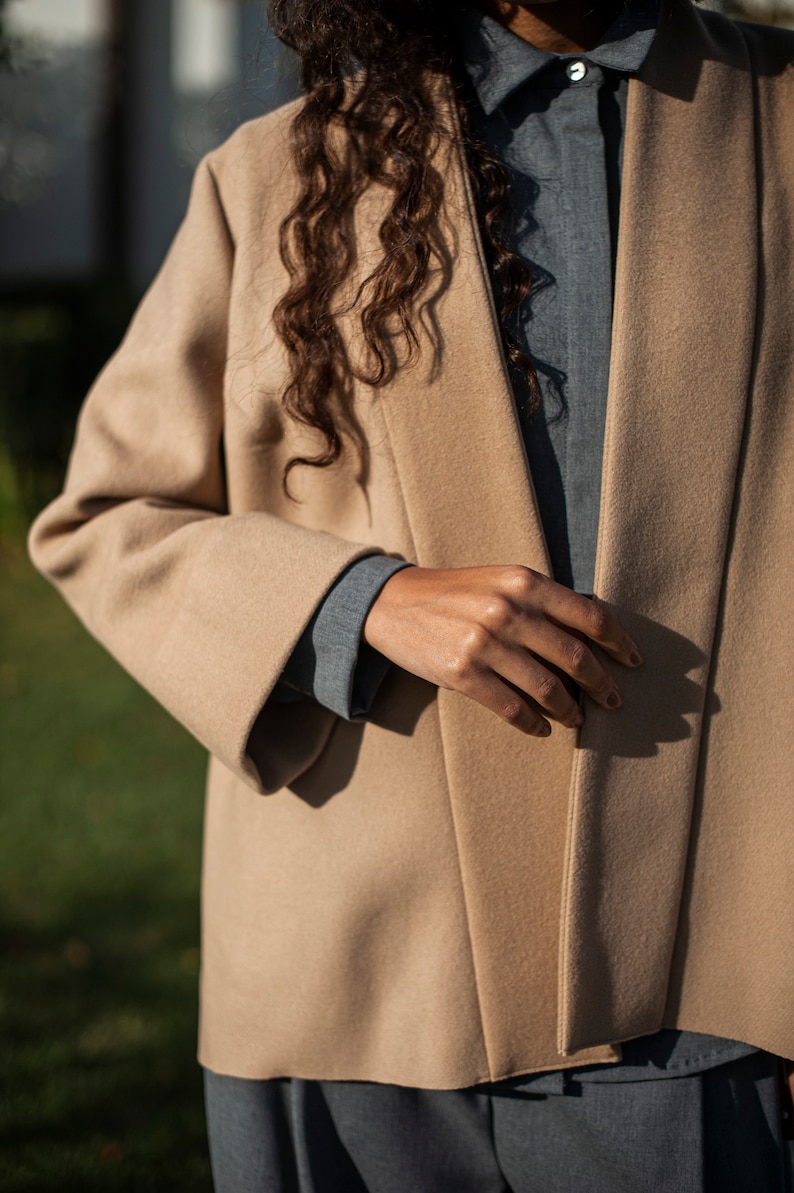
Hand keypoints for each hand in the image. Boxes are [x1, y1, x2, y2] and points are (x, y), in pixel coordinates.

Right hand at [363, 565, 641, 737]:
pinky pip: (511, 707)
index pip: (589, 616)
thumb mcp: (501, 580)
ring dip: (570, 709)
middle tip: (613, 700)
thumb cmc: (456, 593)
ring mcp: (484, 643)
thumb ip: (541, 599)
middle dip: (601, 683)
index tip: (633, 662)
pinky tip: (541, 728)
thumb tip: (592, 632)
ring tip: (578, 718)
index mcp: (524, 582)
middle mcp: (507, 610)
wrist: (393, 603)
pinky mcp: (462, 673)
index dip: (619, 642)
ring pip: (547, 688)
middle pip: (575, 656)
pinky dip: (533, 723)